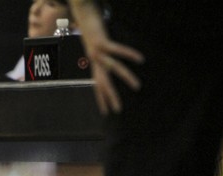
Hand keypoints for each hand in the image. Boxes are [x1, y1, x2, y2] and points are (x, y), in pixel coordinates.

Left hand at [69, 0, 143, 114]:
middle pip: (103, 82)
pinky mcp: (101, 41)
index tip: (105, 113)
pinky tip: (139, 59)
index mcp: (93, 63)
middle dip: (110, 97)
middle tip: (118, 110)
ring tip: (137, 87)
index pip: (97, 85)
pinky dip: (128, 54)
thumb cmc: (92, 30)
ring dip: (125, 77)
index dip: (101, 99)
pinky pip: (116, 49)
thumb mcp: (97, 47)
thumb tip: (109, 66)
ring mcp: (97, 51)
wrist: (82, 15)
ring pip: (113, 68)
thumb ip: (102, 57)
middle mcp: (94, 60)